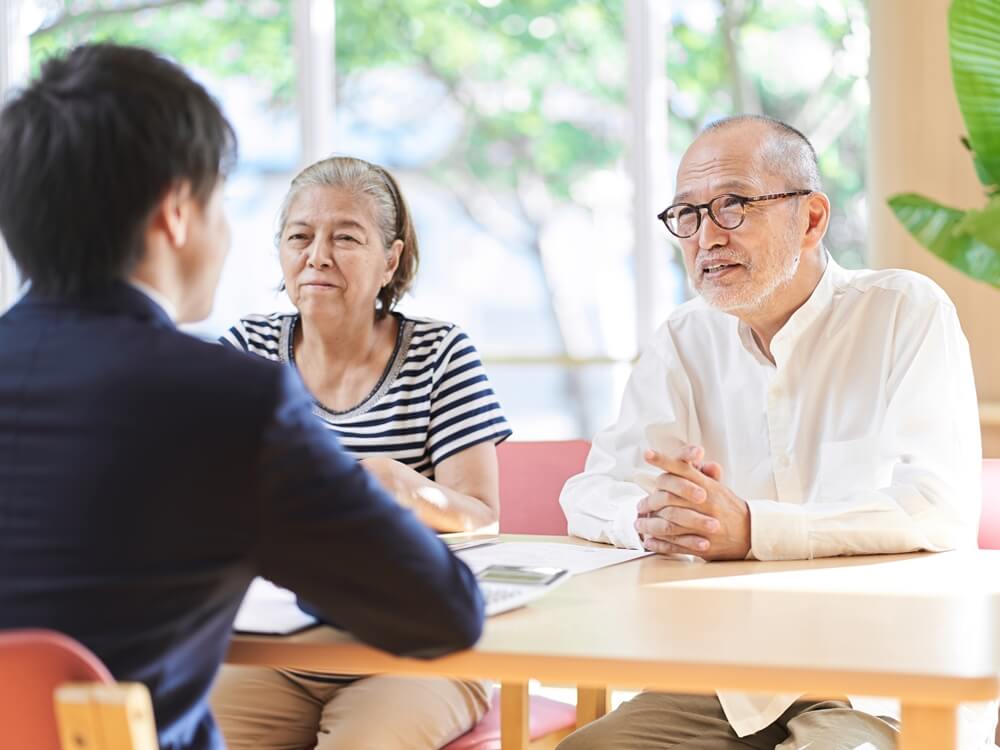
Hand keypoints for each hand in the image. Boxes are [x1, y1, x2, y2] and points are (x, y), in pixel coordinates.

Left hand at [634, 445, 750, 560]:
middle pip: (669, 497)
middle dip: (650, 501)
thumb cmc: (730, 508)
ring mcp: (704, 526)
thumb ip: (704, 474)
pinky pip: (675, 544)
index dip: (664, 460)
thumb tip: (695, 457)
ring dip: (649, 524)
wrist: (752, 534)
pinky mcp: (703, 546)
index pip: (683, 469)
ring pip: (669, 523)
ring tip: (638, 524)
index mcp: (709, 487)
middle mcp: (706, 504)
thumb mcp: (719, 488)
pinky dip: (659, 543)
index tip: (647, 453)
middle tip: (639, 505)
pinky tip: (649, 541)